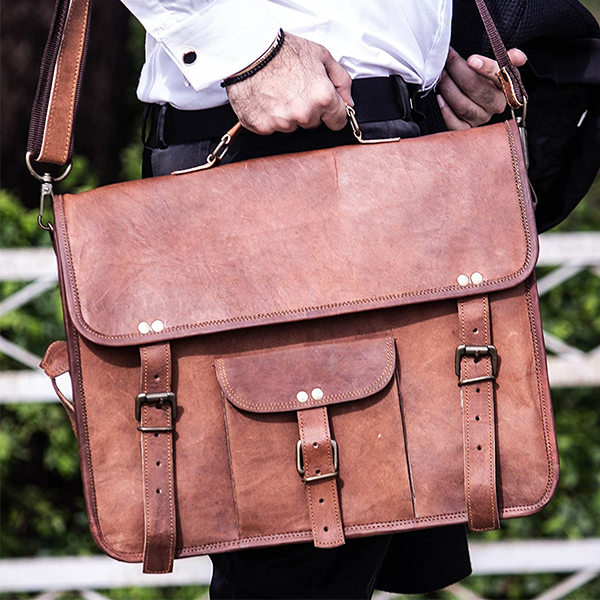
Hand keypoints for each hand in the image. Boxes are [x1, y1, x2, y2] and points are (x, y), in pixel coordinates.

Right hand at [226, 33, 352, 134]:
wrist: (249, 50)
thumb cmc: (283, 51)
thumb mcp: (321, 56)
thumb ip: (341, 81)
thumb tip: (348, 102)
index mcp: (322, 98)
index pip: (338, 122)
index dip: (332, 113)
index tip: (324, 106)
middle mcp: (304, 114)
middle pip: (313, 124)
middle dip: (308, 111)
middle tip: (295, 90)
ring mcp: (282, 123)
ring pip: (292, 127)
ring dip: (287, 115)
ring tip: (277, 92)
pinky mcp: (263, 127)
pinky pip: (271, 128)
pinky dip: (269, 117)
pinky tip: (265, 99)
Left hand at [436, 46, 526, 129]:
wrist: (479, 96)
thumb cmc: (486, 78)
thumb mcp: (500, 65)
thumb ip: (508, 59)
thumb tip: (516, 55)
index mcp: (508, 86)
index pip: (499, 76)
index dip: (485, 68)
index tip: (471, 60)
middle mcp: (496, 104)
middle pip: (476, 89)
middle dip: (457, 72)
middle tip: (446, 60)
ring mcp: (482, 118)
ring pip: (463, 105)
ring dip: (448, 88)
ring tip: (441, 75)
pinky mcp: (468, 128)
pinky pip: (455, 124)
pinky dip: (445, 111)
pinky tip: (439, 98)